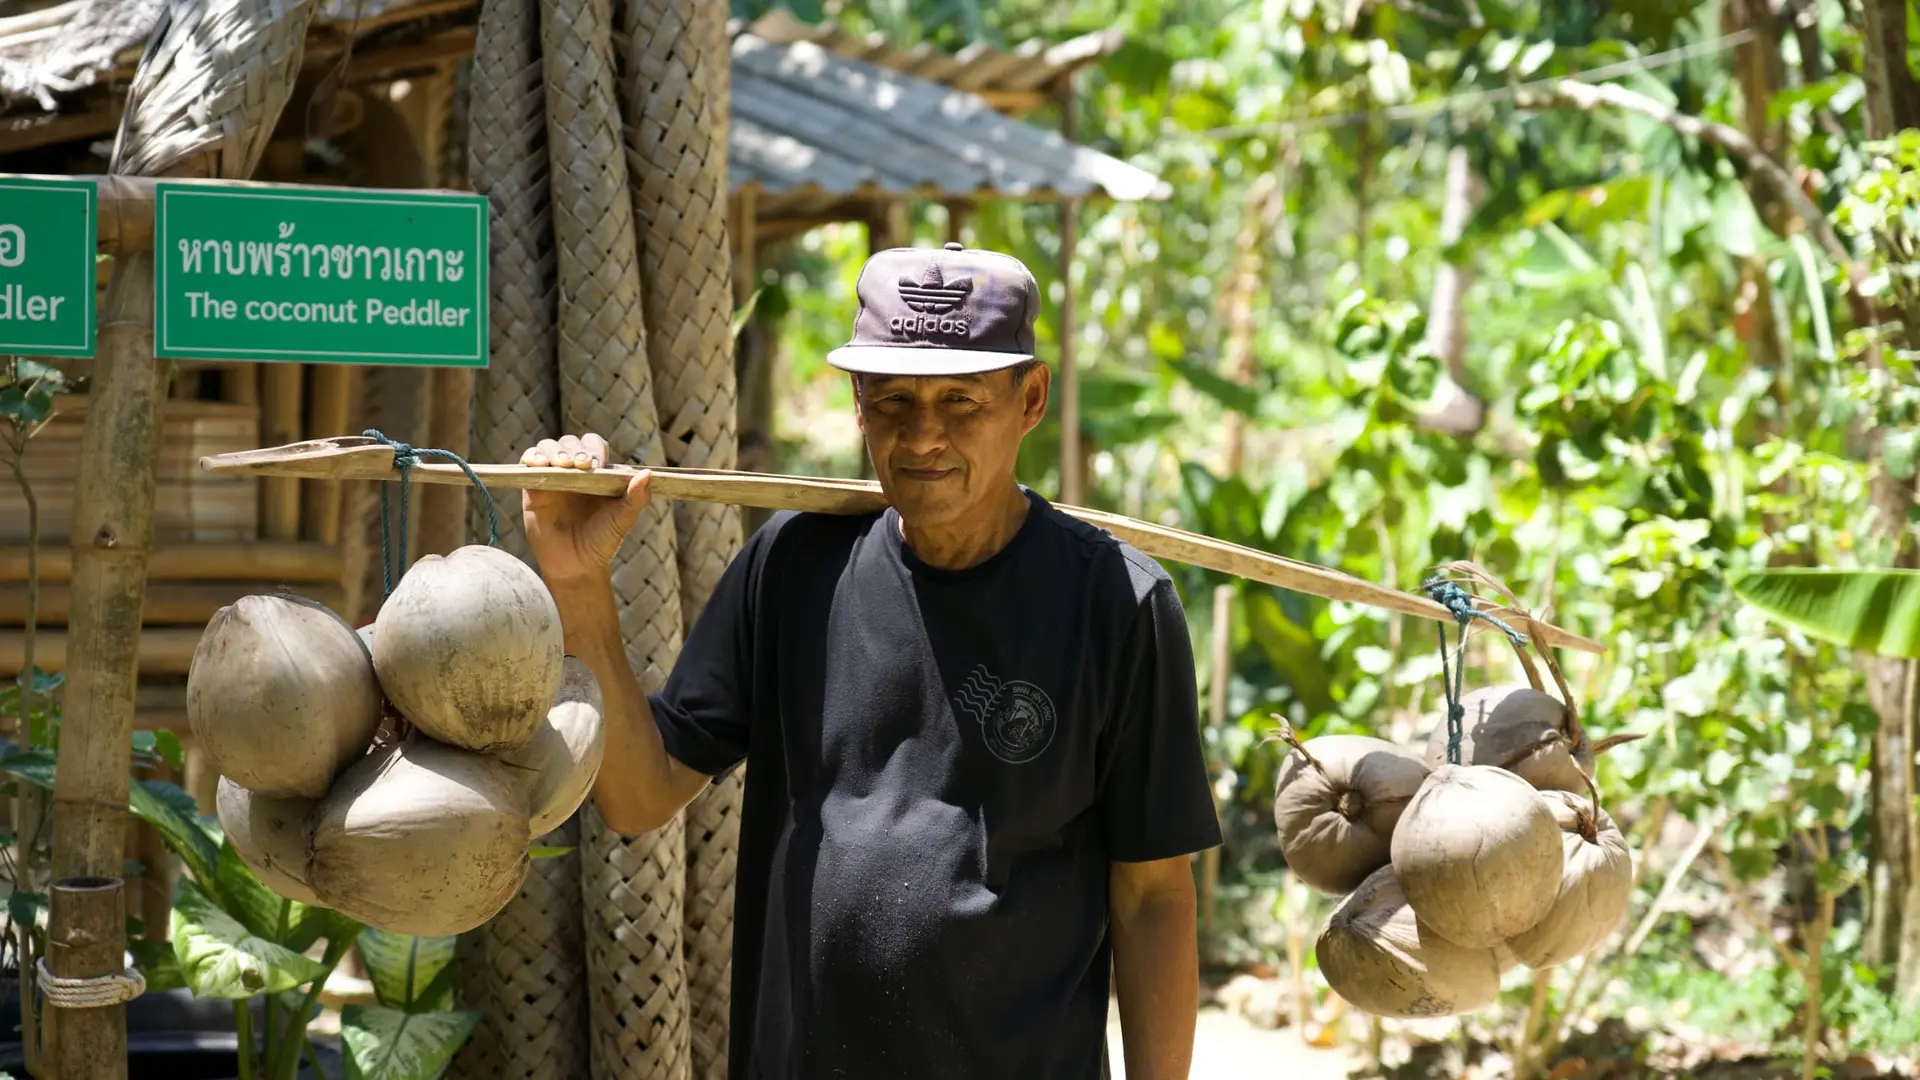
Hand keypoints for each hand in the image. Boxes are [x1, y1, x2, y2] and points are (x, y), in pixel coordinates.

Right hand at [518, 433, 652, 584]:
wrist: (575, 566)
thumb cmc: (602, 542)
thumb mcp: (622, 520)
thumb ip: (636, 498)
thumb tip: (648, 474)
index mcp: (596, 474)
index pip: (594, 446)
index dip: (594, 448)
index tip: (597, 463)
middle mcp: (574, 472)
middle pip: (570, 443)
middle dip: (575, 448)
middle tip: (581, 464)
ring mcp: (553, 478)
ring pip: (548, 448)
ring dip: (554, 451)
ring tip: (562, 465)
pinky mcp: (534, 488)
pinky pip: (528, 464)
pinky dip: (531, 458)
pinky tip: (539, 464)